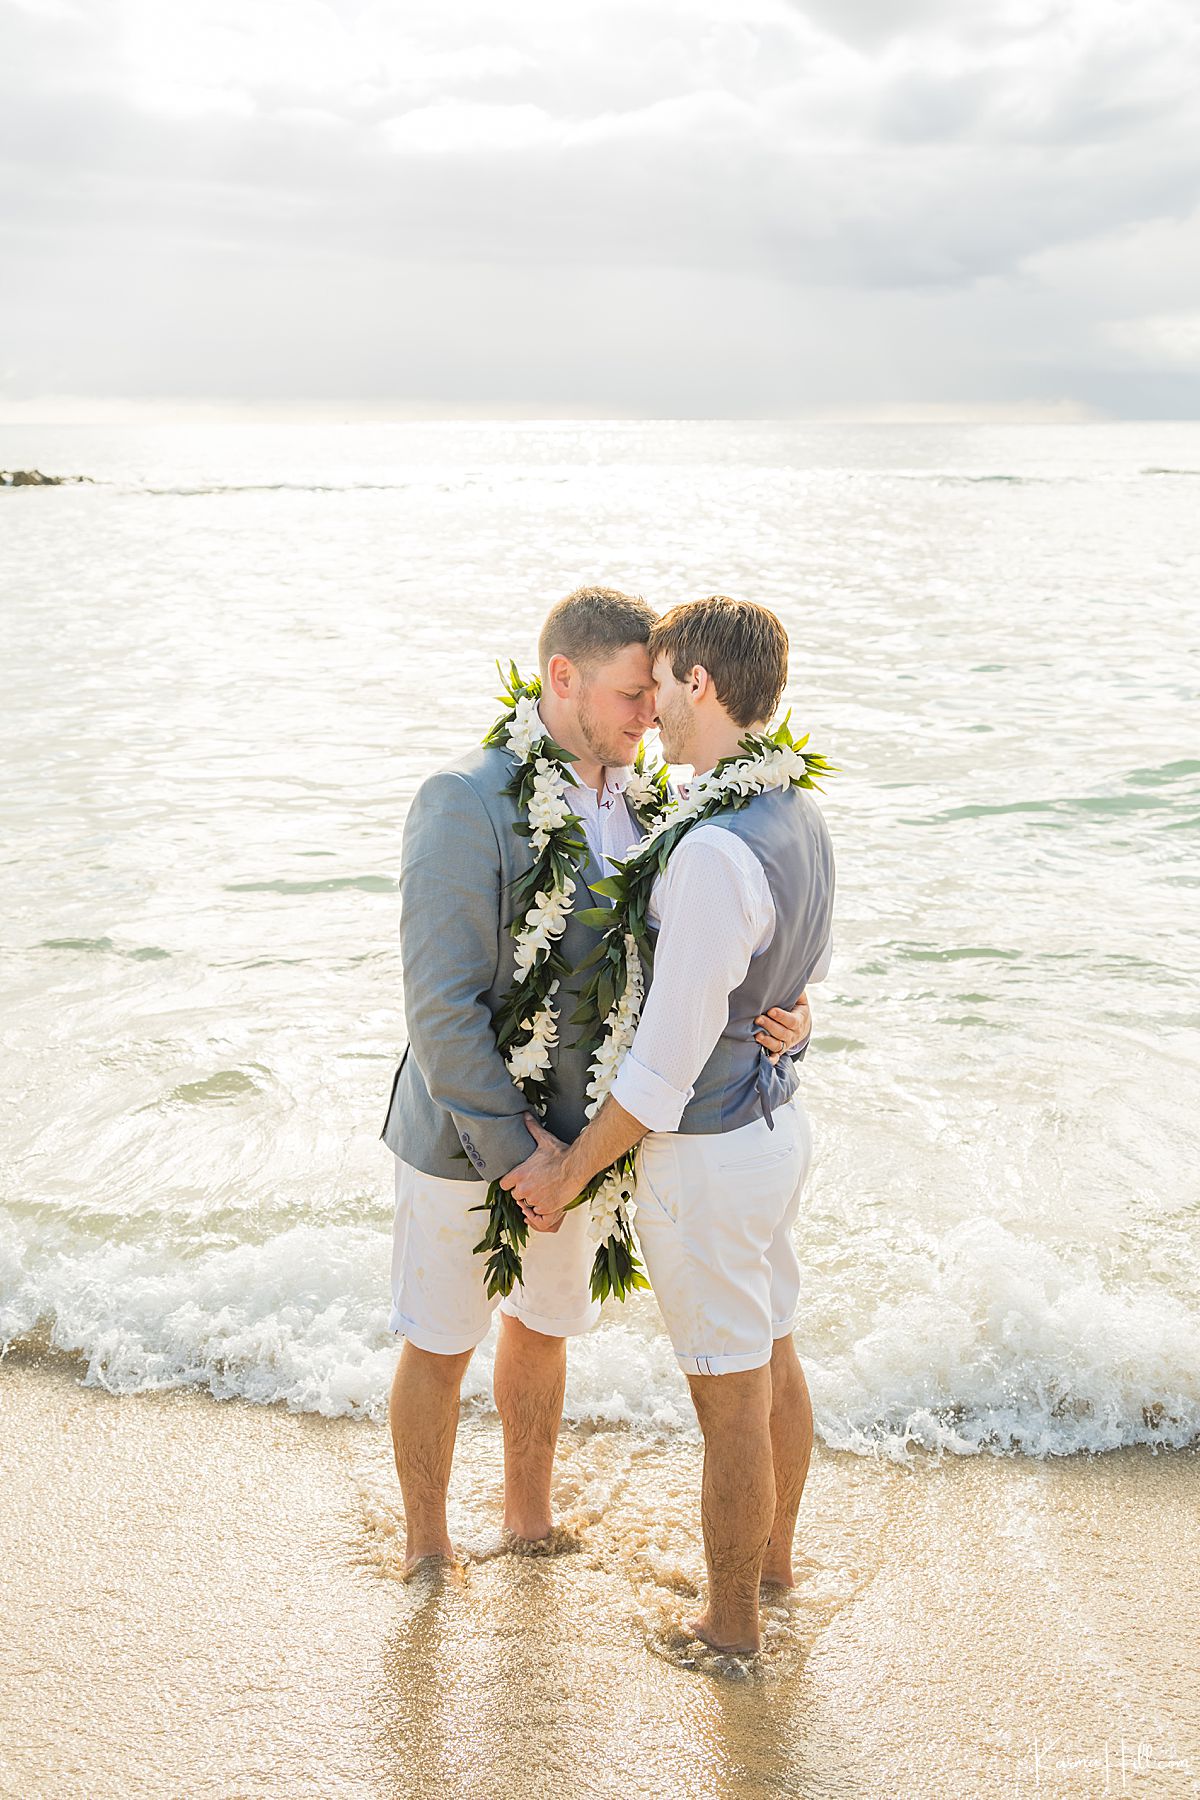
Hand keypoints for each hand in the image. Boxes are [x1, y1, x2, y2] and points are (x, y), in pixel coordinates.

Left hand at [499, 1115, 574, 1231]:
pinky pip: (539, 1212)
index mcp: (519, 1174)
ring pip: (528, 1204)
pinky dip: (544, 1207)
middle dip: (524, 1192)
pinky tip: (551, 1197)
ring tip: (544, 1190)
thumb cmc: (561, 1154)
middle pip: (516, 1196)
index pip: (504, 1185)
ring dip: (534, 1200)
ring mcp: (534, 1199)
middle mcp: (524, 1188)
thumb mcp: (544, 1140)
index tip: (517, 1181)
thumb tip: (525, 1115)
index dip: (511, 1183)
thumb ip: (532, 1128)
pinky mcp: (545, 1208)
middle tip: (535, 1184)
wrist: (577, 1166)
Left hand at [755, 991, 810, 1061]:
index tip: (771, 1010)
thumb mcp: (800, 999)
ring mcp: (786, 1043)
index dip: (781, 1016)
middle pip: (783, 1033)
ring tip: (757, 1035)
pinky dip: (771, 1059)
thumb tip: (788, 978)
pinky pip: (776, 1056)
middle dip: (770, 1026)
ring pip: (778, 1045)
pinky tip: (765, 1059)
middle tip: (758, 1019)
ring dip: (767, 1041)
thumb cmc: (797, 1009)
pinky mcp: (780, 1050)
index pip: (791, 1020)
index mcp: (799, 1021)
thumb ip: (796, 991)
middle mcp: (793, 1034)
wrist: (803, 1027)